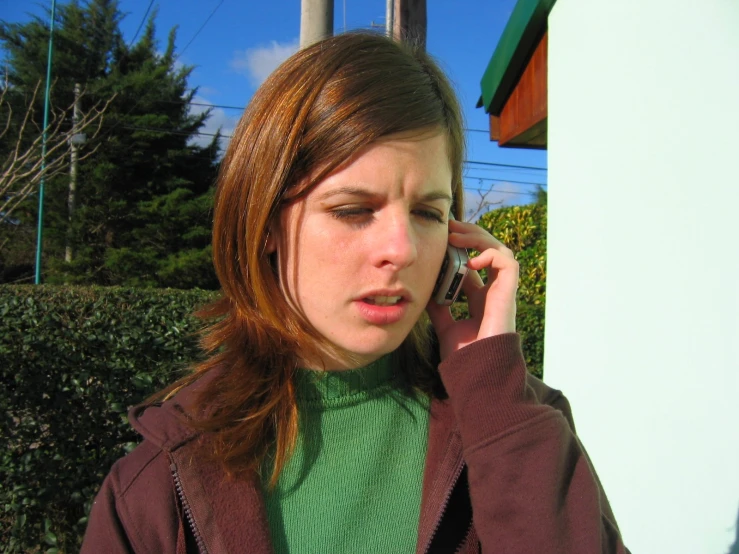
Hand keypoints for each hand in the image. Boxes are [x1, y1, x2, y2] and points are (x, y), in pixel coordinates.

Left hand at [426, 218, 518, 360]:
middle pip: (487, 251)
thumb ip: (437, 306)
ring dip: (478, 238)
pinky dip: (489, 254)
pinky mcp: (508, 294)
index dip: (458, 248)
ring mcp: (502, 292)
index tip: (439, 238)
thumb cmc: (464, 355)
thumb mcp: (443, 324)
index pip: (472, 263)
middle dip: (469, 235)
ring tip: (456, 235)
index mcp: (479, 298)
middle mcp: (492, 292)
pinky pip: (507, 262)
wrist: (476, 373)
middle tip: (448, 227)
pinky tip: (470, 260)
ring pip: (499, 251)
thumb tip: (421, 288)